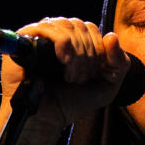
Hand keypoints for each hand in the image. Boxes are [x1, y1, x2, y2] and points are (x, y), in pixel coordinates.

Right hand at [0, 18, 129, 144]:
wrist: (46, 118)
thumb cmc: (73, 103)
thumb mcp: (107, 85)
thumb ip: (120, 62)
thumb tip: (111, 36)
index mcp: (75, 42)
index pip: (91, 28)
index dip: (97, 49)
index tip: (93, 75)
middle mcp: (57, 36)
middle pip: (79, 26)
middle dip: (86, 55)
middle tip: (79, 80)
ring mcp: (40, 36)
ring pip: (66, 25)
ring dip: (75, 53)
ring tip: (70, 77)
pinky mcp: (24, 39)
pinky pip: (47, 27)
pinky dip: (62, 42)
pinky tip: (63, 60)